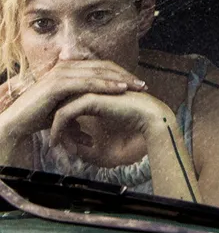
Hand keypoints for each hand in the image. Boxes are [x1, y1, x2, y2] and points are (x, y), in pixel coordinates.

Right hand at [0, 60, 146, 145]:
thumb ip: (79, 121)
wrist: (18, 123)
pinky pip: (87, 82)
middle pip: (103, 67)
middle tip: (144, 85)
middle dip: (125, 76)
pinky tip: (121, 90)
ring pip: (98, 73)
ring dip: (120, 79)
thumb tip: (90, 140)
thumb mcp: (66, 115)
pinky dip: (105, 85)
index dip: (121, 75)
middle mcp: (66, 67)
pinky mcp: (58, 84)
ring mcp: (61, 74)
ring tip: (137, 87)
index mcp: (70, 70)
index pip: (101, 68)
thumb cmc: (41, 119)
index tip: (138, 85)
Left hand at [48, 91, 171, 167]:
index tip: (62, 137)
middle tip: (56, 144)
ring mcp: (87, 91)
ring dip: (56, 130)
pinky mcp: (88, 99)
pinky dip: (58, 130)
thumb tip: (81, 129)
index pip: (67, 102)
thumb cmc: (134, 117)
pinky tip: (58, 143)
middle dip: (56, 126)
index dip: (63, 121)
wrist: (149, 115)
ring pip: (59, 110)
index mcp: (93, 88)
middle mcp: (88, 86)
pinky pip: (64, 115)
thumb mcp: (108, 115)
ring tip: (57, 146)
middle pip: (60, 105)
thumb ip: (95, 114)